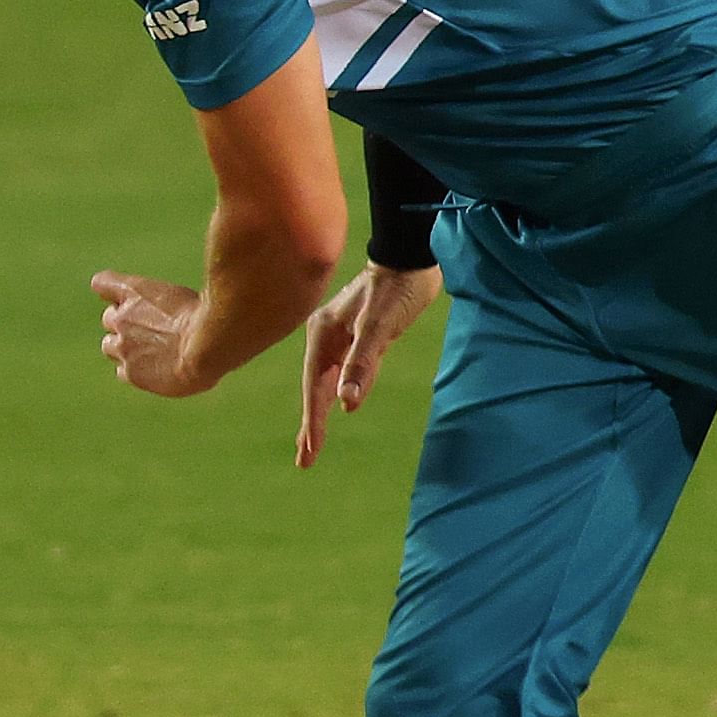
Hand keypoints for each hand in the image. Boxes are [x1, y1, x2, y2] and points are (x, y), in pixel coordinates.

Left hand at [92, 270, 211, 396]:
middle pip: (109, 319)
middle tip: (153, 330)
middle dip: (126, 323)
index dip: (111, 290)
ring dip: (125, 347)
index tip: (125, 298)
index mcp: (134, 290)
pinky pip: (122, 371)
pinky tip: (157, 370)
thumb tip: (172, 312)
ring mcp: (123, 347)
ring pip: (110, 346)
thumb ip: (169, 302)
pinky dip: (135, 370)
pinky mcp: (130, 373)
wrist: (208, 347)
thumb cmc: (207, 317)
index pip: (102, 283)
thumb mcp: (187, 294)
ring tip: (153, 351)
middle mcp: (121, 317)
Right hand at [296, 265, 443, 467]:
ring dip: (322, 412)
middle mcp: (326, 337)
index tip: (310, 452)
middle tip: (304, 460)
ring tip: (313, 442)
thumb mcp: (380, 326)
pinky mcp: (357, 335)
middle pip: (315, 389)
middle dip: (311, 425)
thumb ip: (362, 362)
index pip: (315, 387)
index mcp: (323, 334)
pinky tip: (342, 404)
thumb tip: (348, 401)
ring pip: (328, 382)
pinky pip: (344, 372)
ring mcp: (341, 336)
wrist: (411, 256)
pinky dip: (340, 392)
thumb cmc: (397, 288)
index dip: (313, 421)